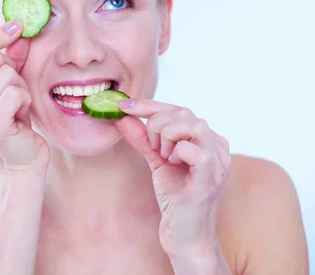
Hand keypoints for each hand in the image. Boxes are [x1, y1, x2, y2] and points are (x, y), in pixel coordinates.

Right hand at [0, 20, 48, 172]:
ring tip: (18, 104)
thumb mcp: (7, 84)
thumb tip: (17, 28)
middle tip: (15, 88)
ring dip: (21, 87)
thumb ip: (10, 56)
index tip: (17, 29)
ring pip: (6, 74)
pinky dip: (25, 100)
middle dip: (11, 67)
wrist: (20, 161)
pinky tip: (21, 115)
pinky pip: (15, 92)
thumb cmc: (14, 119)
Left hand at [114, 99, 230, 256]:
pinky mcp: (210, 179)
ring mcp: (218, 162)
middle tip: (151, 147)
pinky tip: (172, 164)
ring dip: (167, 136)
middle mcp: (217, 146)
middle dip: (156, 124)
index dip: (149, 104)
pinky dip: (178, 152)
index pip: (178, 109)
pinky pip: (197, 151)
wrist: (183, 235)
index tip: (123, 105)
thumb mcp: (155, 160)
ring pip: (194, 125)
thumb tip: (122, 116)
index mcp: (206, 139)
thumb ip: (142, 138)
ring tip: (163, 156)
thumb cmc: (175, 198)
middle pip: (184, 112)